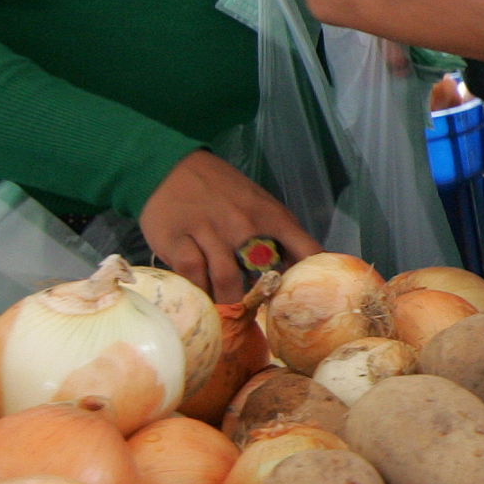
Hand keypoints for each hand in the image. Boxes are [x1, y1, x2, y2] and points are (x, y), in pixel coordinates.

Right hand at [138, 151, 319, 304]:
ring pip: (226, 281)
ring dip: (228, 303)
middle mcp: (245, 225)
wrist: (172, 167)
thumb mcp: (260, 205)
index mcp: (273, 217)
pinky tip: (201, 297)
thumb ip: (278, 237)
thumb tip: (297, 272)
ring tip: (228, 316)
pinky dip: (199, 290)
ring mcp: (211, 232)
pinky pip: (194, 275)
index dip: (311, 278)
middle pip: (262, 274)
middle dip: (262, 299)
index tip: (310, 300)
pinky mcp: (178, 241)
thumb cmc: (223, 191)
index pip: (306, 250)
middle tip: (257, 316)